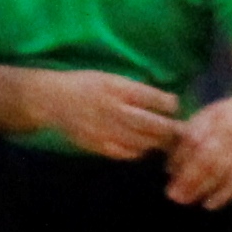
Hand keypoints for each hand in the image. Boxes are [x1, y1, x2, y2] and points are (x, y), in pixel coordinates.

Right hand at [31, 70, 185, 162]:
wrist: (53, 100)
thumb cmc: (85, 85)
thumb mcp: (110, 78)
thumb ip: (134, 89)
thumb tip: (163, 101)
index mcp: (119, 88)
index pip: (154, 99)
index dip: (169, 104)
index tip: (174, 106)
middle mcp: (115, 110)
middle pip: (153, 125)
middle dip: (170, 128)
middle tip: (179, 129)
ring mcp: (107, 130)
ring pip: (143, 142)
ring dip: (157, 142)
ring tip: (165, 140)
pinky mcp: (99, 145)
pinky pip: (127, 153)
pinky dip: (139, 151)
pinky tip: (142, 146)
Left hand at [165, 92, 231, 207]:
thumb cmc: (224, 121)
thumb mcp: (207, 118)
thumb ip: (189, 137)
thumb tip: (170, 168)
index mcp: (214, 116)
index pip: (193, 138)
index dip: (179, 156)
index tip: (168, 171)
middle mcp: (230, 130)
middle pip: (206, 156)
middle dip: (187, 177)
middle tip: (172, 193)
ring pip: (220, 170)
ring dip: (200, 188)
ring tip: (184, 200)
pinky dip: (223, 195)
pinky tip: (209, 204)